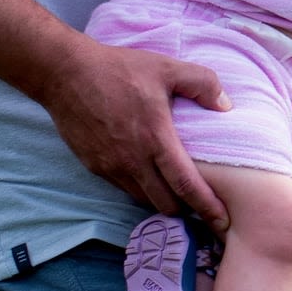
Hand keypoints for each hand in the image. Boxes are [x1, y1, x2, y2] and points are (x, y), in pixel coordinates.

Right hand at [43, 35, 227, 227]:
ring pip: (142, 199)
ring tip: (177, 195)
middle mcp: (132, 160)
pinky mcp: (94, 166)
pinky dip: (140, 189)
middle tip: (203, 209)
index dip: (207, 207)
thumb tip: (226, 105)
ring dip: (161, 201)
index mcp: (155, 139)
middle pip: (165, 203)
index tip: (223, 223)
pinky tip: (149, 177)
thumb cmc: (119, 69)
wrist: (65, 73)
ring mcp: (110, 166)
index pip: (186, 185)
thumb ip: (203, 83)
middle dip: (187, 211)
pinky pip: (123, 187)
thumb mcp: (167, 68)